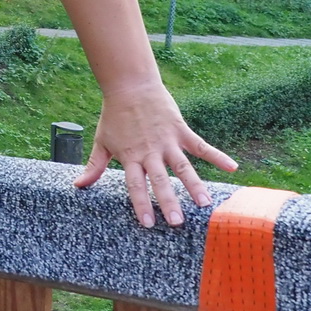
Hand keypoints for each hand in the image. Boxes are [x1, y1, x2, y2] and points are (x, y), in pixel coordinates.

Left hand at [72, 79, 236, 227]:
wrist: (130, 86)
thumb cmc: (114, 116)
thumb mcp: (102, 141)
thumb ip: (94, 166)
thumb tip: (78, 186)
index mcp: (131, 157)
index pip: (135, 185)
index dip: (141, 204)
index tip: (147, 224)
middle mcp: (150, 151)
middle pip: (160, 180)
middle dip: (168, 202)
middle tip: (177, 223)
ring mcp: (167, 141)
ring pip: (183, 167)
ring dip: (194, 185)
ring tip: (205, 204)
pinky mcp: (180, 130)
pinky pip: (201, 146)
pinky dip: (217, 156)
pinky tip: (232, 167)